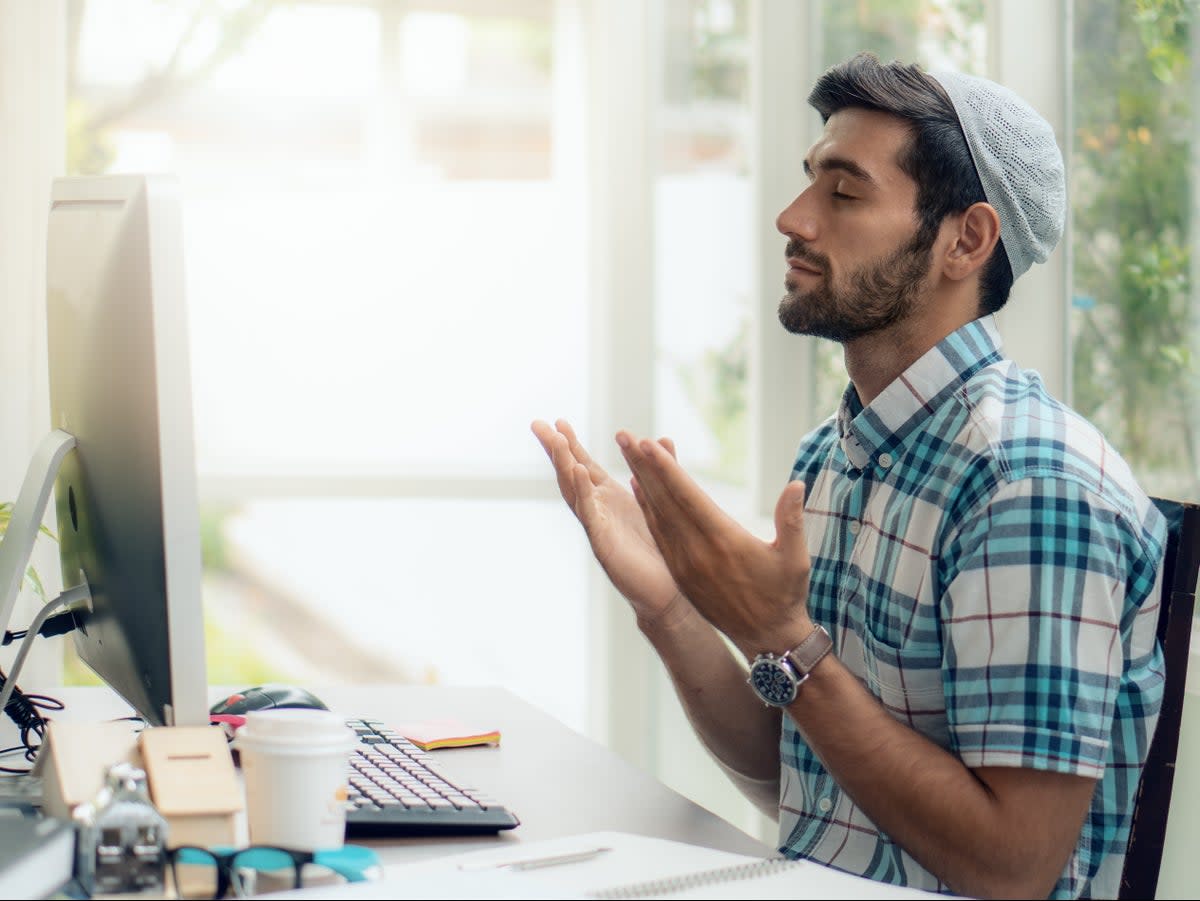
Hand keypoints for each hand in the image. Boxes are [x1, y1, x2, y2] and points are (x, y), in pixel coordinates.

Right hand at [531, 419, 684, 623]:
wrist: (667, 593)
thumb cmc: (660, 551)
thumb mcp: (661, 501)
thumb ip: (660, 469)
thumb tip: (662, 439)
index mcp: (609, 500)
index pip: (583, 466)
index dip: (571, 445)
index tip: (559, 422)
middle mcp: (598, 511)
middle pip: (570, 475)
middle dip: (555, 450)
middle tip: (539, 425)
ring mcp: (597, 527)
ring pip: (575, 493)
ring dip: (565, 466)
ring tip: (557, 442)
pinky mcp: (604, 544)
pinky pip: (590, 514)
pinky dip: (582, 492)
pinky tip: (576, 472)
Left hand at [616, 430, 812, 652]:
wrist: (767, 637)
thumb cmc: (786, 594)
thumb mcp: (795, 558)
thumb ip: (792, 520)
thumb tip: (795, 485)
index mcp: (723, 541)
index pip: (688, 497)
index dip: (667, 469)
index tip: (647, 444)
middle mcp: (696, 551)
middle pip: (664, 500)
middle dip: (644, 465)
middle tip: (625, 435)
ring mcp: (684, 563)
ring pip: (657, 515)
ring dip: (641, 482)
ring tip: (627, 453)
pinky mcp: (680, 573)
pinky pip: (658, 534)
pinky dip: (646, 509)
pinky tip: (638, 489)